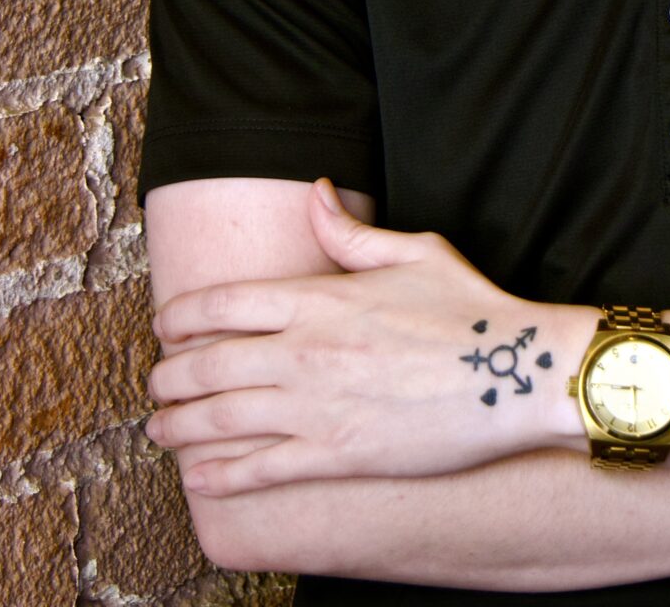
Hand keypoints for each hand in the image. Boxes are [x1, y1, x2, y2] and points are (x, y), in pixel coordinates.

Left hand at [144, 179, 579, 495]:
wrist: (516, 373)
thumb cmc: (470, 308)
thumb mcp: (414, 250)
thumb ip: (350, 231)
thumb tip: (315, 191)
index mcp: (319, 298)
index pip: (222, 305)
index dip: (180, 317)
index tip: (164, 326)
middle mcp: (305, 353)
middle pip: (207, 365)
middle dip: (167, 377)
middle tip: (153, 383)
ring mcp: (317, 408)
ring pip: (221, 420)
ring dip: (178, 426)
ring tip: (159, 428)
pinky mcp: (338, 454)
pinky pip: (260, 469)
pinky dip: (219, 475)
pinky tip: (197, 477)